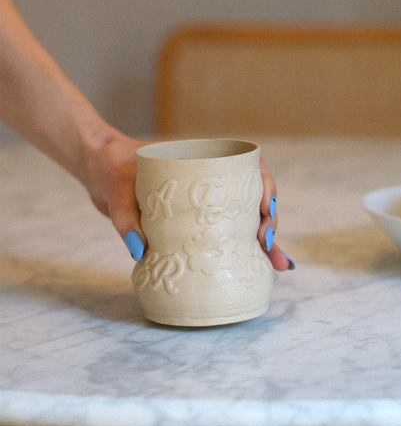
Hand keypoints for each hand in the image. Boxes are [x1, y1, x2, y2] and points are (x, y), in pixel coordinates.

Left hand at [86, 135, 293, 270]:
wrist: (98, 171)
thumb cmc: (111, 169)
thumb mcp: (116, 190)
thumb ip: (124, 218)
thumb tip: (138, 249)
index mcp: (202, 159)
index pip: (248, 167)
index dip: (265, 187)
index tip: (265, 211)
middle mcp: (210, 178)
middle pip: (254, 197)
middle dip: (271, 222)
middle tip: (269, 246)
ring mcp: (204, 200)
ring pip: (245, 218)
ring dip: (265, 241)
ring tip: (276, 265)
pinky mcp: (194, 221)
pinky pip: (225, 233)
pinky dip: (242, 249)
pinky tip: (257, 266)